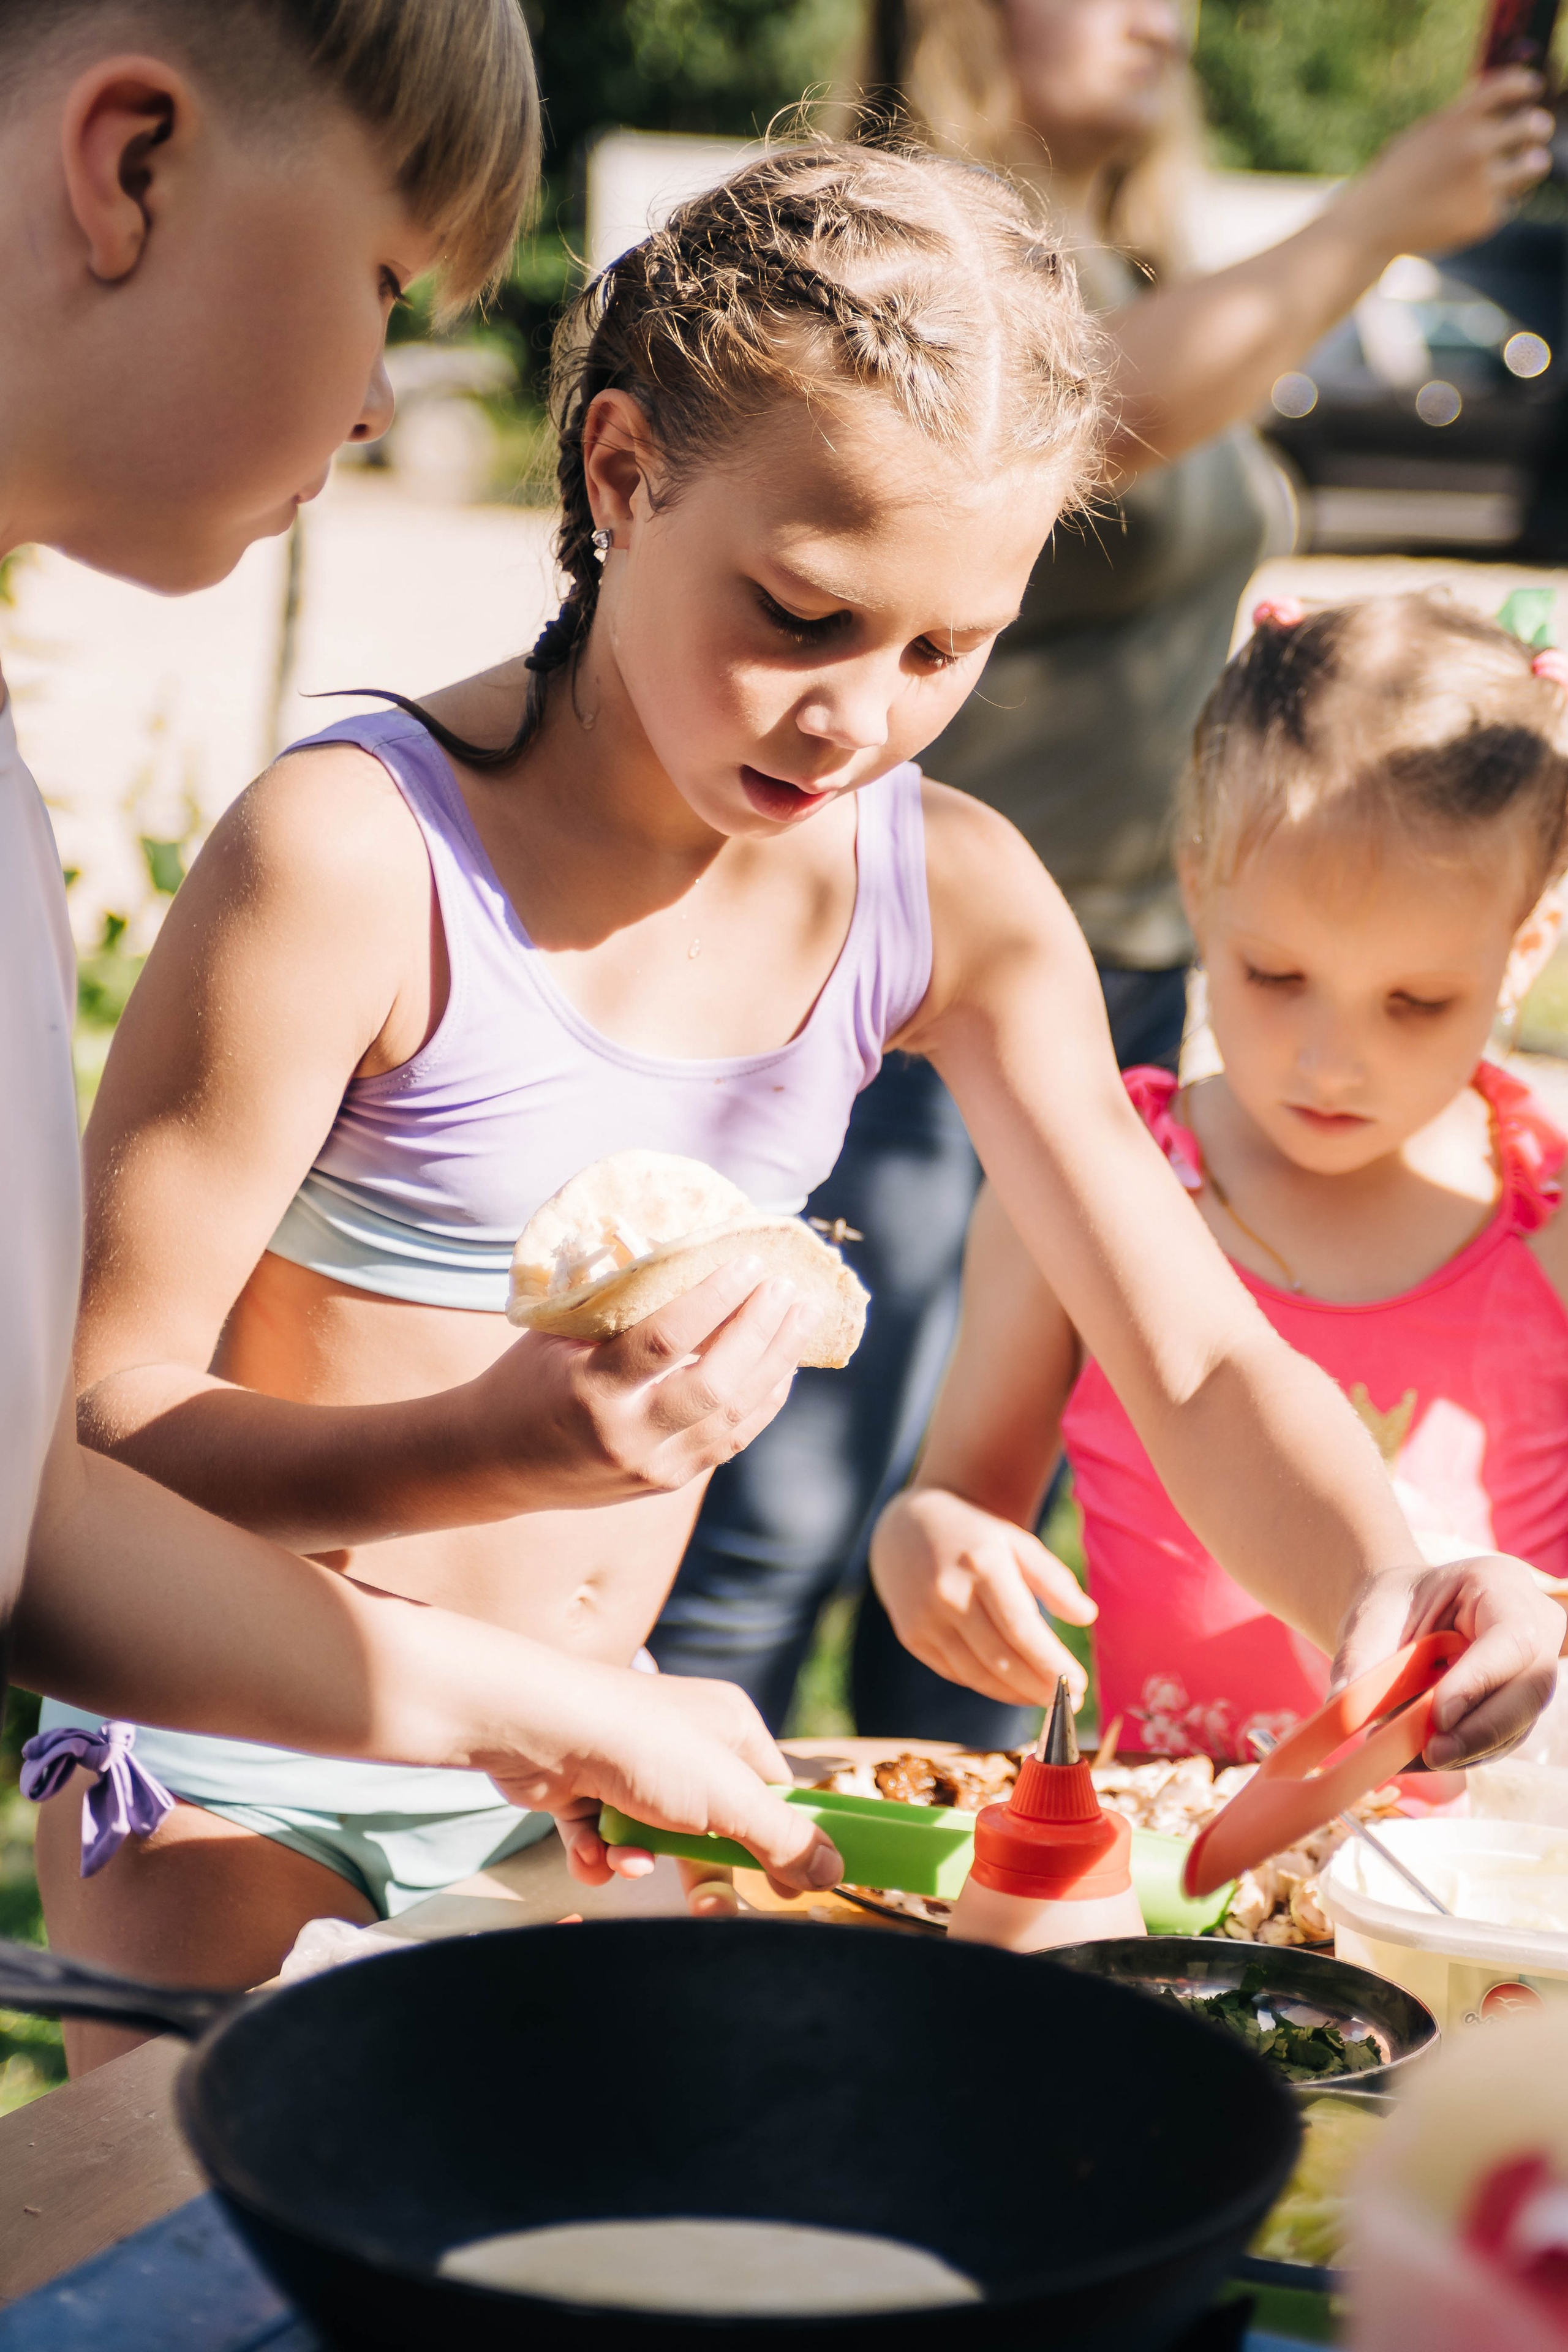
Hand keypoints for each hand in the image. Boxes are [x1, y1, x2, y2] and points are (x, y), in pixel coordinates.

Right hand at [464, 1257, 818, 1511]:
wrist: (492, 1462)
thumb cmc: (525, 1379)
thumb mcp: (556, 1335)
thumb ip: (614, 1304)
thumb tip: (684, 1252)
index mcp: (590, 1390)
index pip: (664, 1341)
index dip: (713, 1299)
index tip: (747, 1261)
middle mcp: (626, 1435)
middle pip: (714, 1385)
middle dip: (759, 1331)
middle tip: (787, 1286)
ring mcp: (651, 1467)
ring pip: (734, 1417)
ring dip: (776, 1362)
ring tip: (803, 1316)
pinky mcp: (667, 1482)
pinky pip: (730, 1440)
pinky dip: (763, 1400)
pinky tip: (784, 1365)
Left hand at [480, 1659, 842, 1899]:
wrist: (539, 1726)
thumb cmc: (642, 1746)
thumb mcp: (729, 1797)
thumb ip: (783, 1838)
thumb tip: (833, 1870)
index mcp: (730, 1727)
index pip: (774, 1790)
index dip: (782, 1841)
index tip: (786, 1888)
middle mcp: (684, 1741)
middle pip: (714, 1823)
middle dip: (704, 1868)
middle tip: (707, 1906)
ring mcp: (632, 1764)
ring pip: (656, 1837)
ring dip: (642, 1859)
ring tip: (626, 1859)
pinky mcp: (586, 1786)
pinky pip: (606, 1837)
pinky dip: (600, 1853)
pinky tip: (592, 1852)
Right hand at [869, 1487, 1095, 1708]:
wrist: (904, 1528)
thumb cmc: (974, 1538)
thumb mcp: (1017, 1543)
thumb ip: (1053, 1579)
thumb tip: (1086, 1617)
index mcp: (982, 1565)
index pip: (1021, 1629)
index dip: (1051, 1663)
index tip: (1080, 1684)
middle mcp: (948, 1594)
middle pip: (1001, 1659)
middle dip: (1040, 1687)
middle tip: (1071, 1700)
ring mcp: (925, 1619)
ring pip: (978, 1675)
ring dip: (1016, 1695)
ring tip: (1045, 1699)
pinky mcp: (912, 1637)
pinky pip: (956, 1673)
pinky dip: (988, 1685)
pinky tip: (1012, 1687)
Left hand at [1333, 1555, 1565, 1767]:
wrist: (1405, 1613)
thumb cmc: (1394, 1604)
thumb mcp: (1373, 1615)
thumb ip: (1360, 1656)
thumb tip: (1342, 1700)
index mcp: (1501, 1586)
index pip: (1511, 1638)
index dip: (1480, 1680)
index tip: (1439, 1715)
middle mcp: (1534, 1629)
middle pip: (1529, 1689)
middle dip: (1479, 1730)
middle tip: (1430, 1754)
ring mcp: (1532, 1671)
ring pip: (1518, 1724)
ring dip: (1466, 1749)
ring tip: (1410, 1758)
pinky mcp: (1519, 1708)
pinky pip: (1499, 1741)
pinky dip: (1461, 1755)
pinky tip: (1420, 1758)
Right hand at [1337, 70, 1554, 260]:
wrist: (1370, 226)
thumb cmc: (1393, 179)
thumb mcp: (1421, 135)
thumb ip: (1458, 116)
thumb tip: (1495, 94)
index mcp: (1457, 120)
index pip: (1510, 86)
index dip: (1526, 86)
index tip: (1531, 91)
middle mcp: (1474, 147)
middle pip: (1533, 125)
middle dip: (1537, 128)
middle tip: (1535, 131)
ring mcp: (1482, 184)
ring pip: (1534, 165)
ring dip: (1530, 165)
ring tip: (1519, 170)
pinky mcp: (1485, 217)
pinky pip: (1508, 203)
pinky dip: (1494, 205)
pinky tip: (1466, 209)